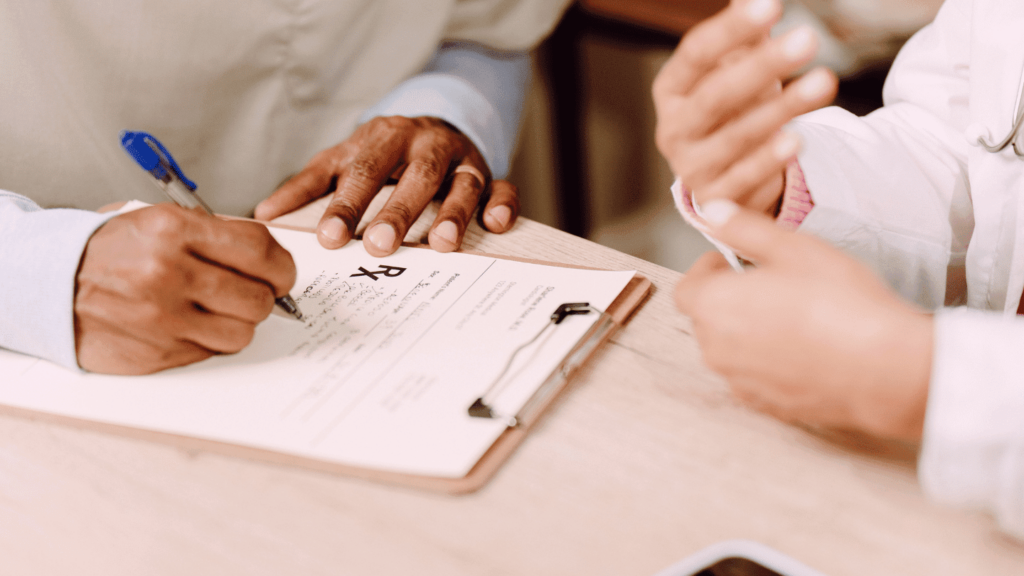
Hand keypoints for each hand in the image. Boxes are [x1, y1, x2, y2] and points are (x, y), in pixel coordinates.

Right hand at [74, 204, 296, 374]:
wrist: (51, 282)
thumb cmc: (114, 250)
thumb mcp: (159, 222)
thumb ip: (216, 236)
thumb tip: (271, 261)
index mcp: (174, 231)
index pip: (261, 251)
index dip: (282, 267)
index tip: (280, 274)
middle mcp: (168, 273)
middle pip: (259, 299)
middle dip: (264, 298)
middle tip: (250, 294)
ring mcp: (161, 318)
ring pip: (242, 333)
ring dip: (238, 324)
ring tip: (217, 310)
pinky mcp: (155, 352)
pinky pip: (210, 352)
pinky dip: (208, 341)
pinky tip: (188, 325)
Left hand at [253, 116, 518, 255]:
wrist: (430, 125)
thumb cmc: (379, 154)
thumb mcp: (340, 161)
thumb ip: (307, 187)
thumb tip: (264, 215)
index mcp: (380, 139)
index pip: (362, 173)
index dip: (346, 206)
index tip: (329, 238)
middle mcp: (423, 145)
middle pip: (412, 177)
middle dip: (396, 212)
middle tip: (378, 245)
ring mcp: (459, 159)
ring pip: (461, 183)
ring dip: (452, 213)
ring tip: (441, 246)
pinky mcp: (488, 173)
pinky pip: (503, 186)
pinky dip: (503, 204)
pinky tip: (496, 225)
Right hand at [652, 0, 837, 214]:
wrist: (725, 174)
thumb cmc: (733, 109)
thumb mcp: (735, 67)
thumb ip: (744, 31)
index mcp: (671, 89)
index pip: (695, 54)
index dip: (732, 29)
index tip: (772, 4)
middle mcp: (673, 129)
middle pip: (716, 95)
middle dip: (763, 66)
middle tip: (808, 37)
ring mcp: (691, 167)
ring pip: (735, 137)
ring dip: (782, 109)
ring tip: (825, 81)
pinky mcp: (716, 199)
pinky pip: (744, 178)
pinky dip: (769, 160)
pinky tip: (796, 139)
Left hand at [674, 201, 932, 440]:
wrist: (885, 368)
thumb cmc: (839, 301)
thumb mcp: (792, 247)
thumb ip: (743, 228)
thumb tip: (712, 211)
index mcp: (713, 307)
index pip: (686, 289)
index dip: (707, 272)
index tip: (734, 263)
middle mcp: (716, 350)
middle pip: (707, 319)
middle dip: (728, 299)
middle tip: (771, 286)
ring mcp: (740, 383)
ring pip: (730, 350)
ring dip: (747, 332)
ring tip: (792, 317)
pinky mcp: (767, 406)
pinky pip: (754, 378)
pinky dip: (768, 363)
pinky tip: (804, 350)